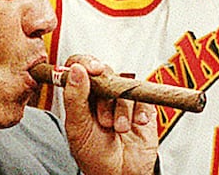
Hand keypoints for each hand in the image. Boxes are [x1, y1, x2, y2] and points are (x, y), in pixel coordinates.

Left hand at [62, 55, 157, 174]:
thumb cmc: (94, 155)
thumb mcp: (78, 128)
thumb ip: (74, 98)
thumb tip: (75, 70)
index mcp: (80, 95)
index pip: (79, 66)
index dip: (85, 62)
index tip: (93, 69)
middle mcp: (100, 94)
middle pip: (105, 73)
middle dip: (106, 97)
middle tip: (104, 120)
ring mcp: (122, 100)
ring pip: (125, 86)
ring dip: (122, 109)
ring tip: (119, 129)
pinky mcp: (142, 107)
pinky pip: (144, 96)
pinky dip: (141, 111)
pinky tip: (137, 124)